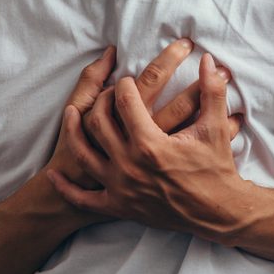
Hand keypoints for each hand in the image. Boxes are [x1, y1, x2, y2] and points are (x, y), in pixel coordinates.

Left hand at [48, 53, 246, 242]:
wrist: (218, 214)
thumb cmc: (217, 169)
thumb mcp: (215, 128)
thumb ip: (212, 91)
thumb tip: (208, 60)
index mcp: (150, 144)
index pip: (126, 102)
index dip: (125, 84)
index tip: (128, 79)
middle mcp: (129, 165)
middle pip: (100, 122)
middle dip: (102, 101)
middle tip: (108, 93)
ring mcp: (120, 188)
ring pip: (85, 153)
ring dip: (73, 132)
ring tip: (71, 114)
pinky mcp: (118, 207)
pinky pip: (83, 199)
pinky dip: (66, 188)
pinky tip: (55, 175)